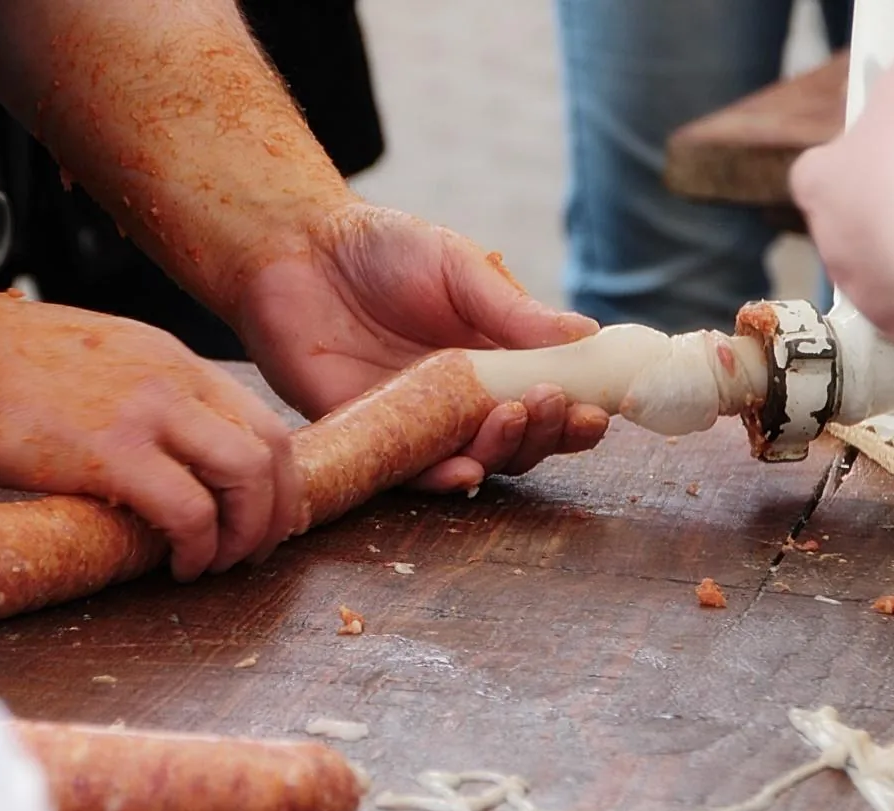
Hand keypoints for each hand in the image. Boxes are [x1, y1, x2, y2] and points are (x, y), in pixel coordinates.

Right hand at [0, 291, 300, 582]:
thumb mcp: (92, 358)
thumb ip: (134, 395)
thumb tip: (150, 450)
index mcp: (169, 360)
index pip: (260, 417)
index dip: (276, 477)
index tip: (262, 513)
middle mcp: (173, 379)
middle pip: (273, 447)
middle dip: (277, 511)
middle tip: (255, 550)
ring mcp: (146, 412)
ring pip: (247, 476)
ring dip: (247, 533)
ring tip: (218, 564)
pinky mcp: (111, 452)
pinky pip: (188, 511)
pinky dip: (199, 548)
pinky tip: (178, 566)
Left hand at [236, 204, 609, 492]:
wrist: (295, 250)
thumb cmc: (382, 249)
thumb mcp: (459, 267)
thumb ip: (513, 310)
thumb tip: (587, 335)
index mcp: (495, 359)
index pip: (547, 400)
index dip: (576, 413)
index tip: (599, 412)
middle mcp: (462, 400)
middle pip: (519, 440)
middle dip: (545, 434)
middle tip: (552, 407)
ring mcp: (419, 422)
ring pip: (475, 460)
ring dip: (503, 452)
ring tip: (512, 420)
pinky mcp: (371, 437)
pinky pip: (411, 473)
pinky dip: (441, 477)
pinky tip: (464, 470)